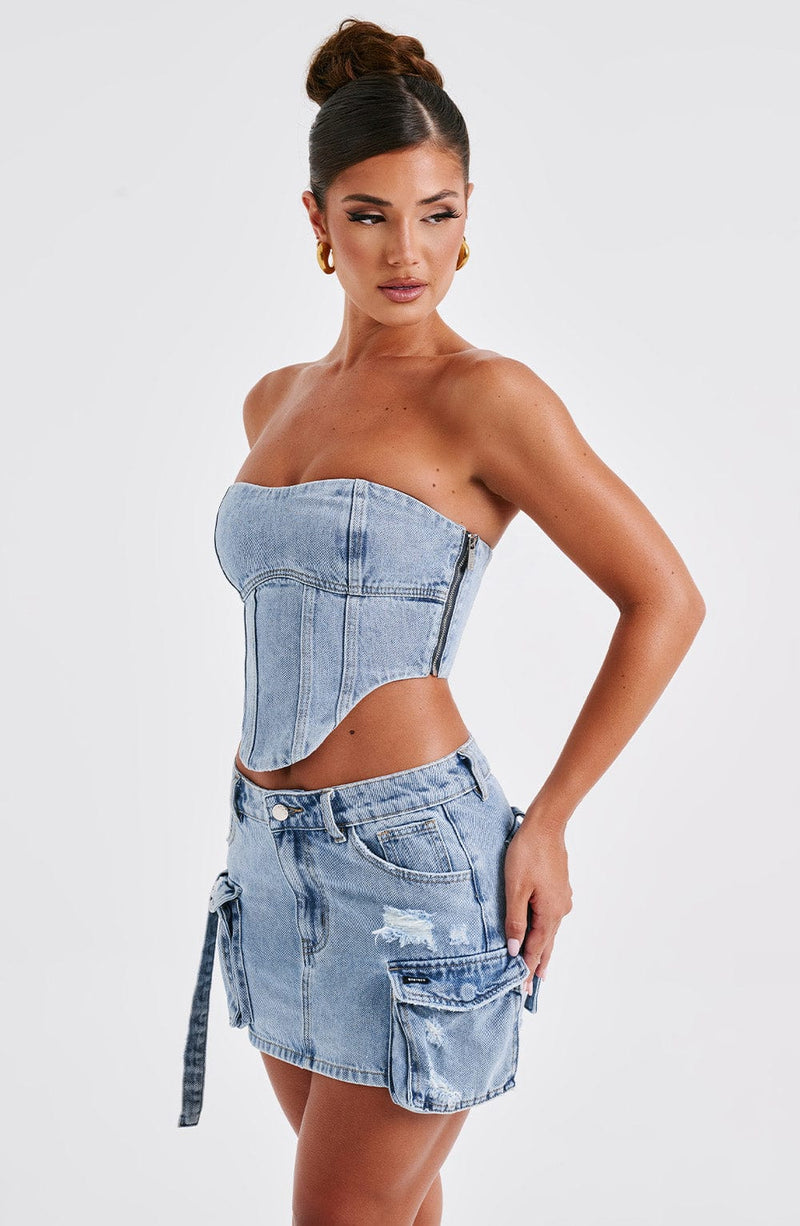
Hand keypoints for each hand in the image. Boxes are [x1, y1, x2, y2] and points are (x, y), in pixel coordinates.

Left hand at [504, 814, 572, 990]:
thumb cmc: (527, 854)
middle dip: (537, 965)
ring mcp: (563, 898)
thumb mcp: (515, 888)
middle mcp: (561, 909)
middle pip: (547, 943)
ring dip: (542, 948)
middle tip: (532, 988)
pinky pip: (551, 917)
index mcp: (550, 913)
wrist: (546, 826)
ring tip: (538, 967)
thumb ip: (515, 920)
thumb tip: (515, 949)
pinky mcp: (560, 888)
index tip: (522, 990)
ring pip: (550, 930)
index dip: (527, 969)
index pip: (536, 949)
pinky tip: (541, 932)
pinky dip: (544, 930)